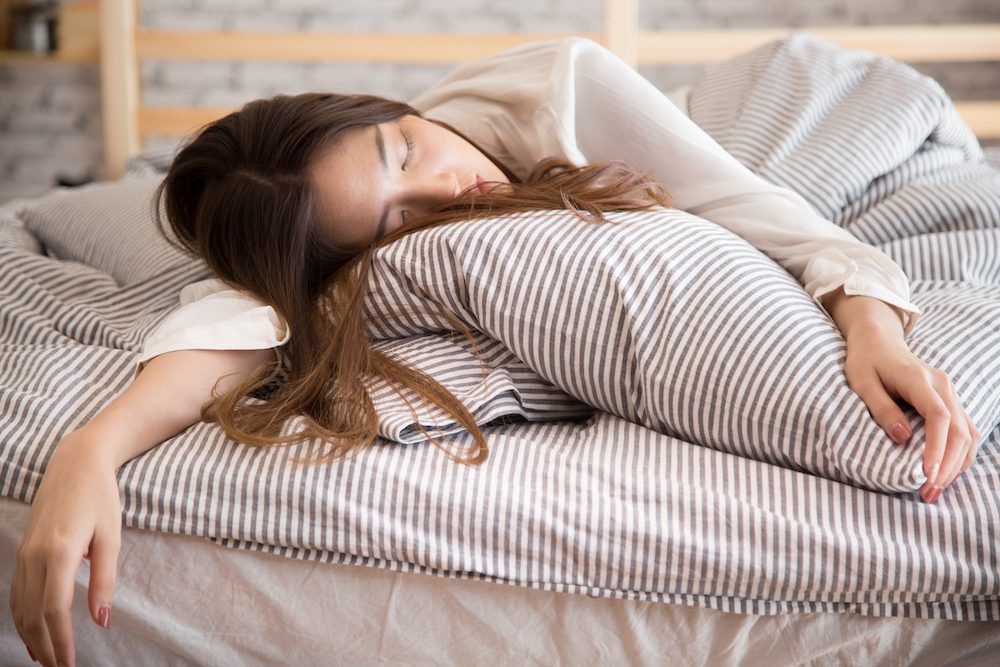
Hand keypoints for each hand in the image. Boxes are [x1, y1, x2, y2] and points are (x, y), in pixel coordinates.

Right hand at [9, 431, 121, 666]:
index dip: (61, 642)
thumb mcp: (112, 537)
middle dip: (45, 647)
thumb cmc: (101, 497)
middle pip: (33, 615)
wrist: (77, 463)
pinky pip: (16, 592)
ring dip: (31, 637)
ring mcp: (24, 553)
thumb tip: (102, 620)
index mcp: (59, 552)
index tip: (70, 666)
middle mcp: (35, 556)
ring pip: (20, 607)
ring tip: (46, 660)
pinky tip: (32, 632)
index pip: (55, 610)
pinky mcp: (23, 550)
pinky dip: (22, 617)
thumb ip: (106, 580)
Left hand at [842, 326, 981, 502]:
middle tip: (928, 493)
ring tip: (935, 490)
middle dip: (948, 465)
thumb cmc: (866, 361)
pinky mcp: (950, 401)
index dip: (937, 448)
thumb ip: (881, 408)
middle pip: (959, 429)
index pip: (938, 416)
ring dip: (956, 464)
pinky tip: (944, 473)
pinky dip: (959, 454)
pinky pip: (964, 430)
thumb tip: (902, 437)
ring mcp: (950, 392)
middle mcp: (943, 385)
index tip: (927, 475)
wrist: (878, 341)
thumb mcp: (861, 382)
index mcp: (920, 379)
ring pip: (967, 433)